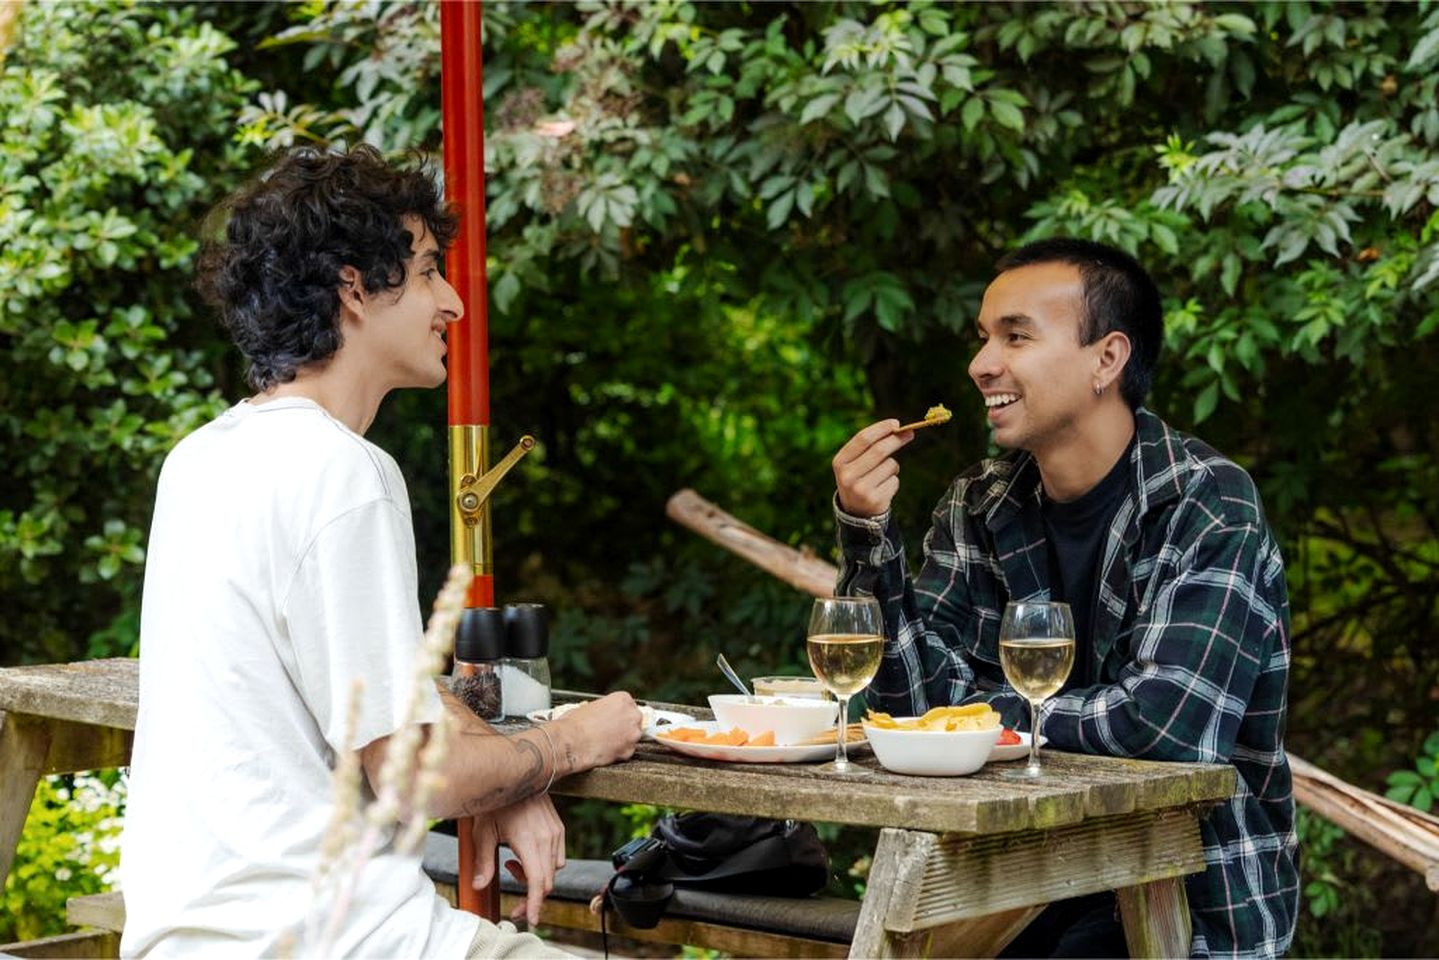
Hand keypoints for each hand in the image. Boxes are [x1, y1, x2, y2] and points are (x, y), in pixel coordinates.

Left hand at [471, 793, 565, 925]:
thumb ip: (483, 861)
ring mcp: (555, 832)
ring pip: (553, 869)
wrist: (517, 771)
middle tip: (515, 902)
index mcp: (530, 841)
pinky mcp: (558, 827)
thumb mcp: (483, 831)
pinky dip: (543, 864)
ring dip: (535, 877)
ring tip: (512, 865)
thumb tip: (479, 885)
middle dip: (532, 896)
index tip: (531, 919)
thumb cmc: (497, 800)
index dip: (535, 904)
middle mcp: (548, 838)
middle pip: (547, 880)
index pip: (538, 882)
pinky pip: (557, 856)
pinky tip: (525, 854)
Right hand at [552, 692, 642, 769]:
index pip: (628, 705)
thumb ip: (601, 709)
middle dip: (624, 726)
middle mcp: (632, 714)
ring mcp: (633, 733)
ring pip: (632, 737)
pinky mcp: (629, 750)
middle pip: (634, 720)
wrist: (571, 742)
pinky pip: (627, 751)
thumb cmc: (575, 724)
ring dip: (622, 740)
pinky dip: (619, 753)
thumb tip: (599, 714)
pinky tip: (606, 751)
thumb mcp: (588, 707)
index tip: (612, 719)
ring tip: (605, 742)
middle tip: (609, 731)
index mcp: (623, 699)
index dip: (618, 714)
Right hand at [833, 419, 911, 517]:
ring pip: (890, 465)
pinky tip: (883, 489)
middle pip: (879, 450)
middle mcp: (847, 476)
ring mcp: (861, 489)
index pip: (863, 439)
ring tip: (883, 475)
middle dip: (896, 440)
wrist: (855, 512)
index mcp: (840, 462)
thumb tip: (897, 428)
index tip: (896, 423)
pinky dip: (893, 481)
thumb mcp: (855, 463)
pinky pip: (894, 480)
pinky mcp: (875, 500)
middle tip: (909, 434)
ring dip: (893, 467)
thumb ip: (870, 446)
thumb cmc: (859, 478)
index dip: (881, 428)